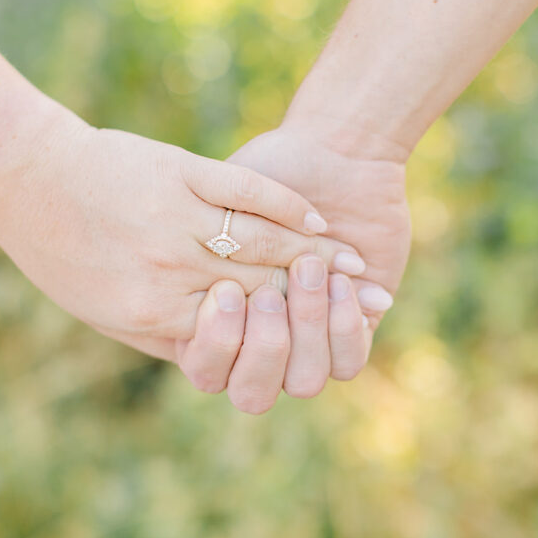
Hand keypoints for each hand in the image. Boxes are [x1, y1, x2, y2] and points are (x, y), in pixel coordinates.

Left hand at [0, 114, 364, 342]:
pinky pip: (245, 190)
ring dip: (317, 253)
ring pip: (264, 240)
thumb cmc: (62, 255)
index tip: (338, 332)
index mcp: (155, 313)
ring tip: (357, 262)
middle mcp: (172, 268)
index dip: (298, 331)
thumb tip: (228, 353)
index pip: (245, 327)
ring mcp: (178, 215)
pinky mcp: (181, 168)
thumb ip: (171, 333)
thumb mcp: (108, 313)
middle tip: (374, 298)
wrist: (25, 177)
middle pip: (266, 285)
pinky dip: (285, 204)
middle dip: (323, 297)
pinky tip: (315, 217)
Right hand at [158, 123, 409, 410]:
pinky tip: (343, 285)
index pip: (210, 362)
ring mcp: (310, 339)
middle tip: (268, 292)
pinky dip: (345, 330)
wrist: (336, 152)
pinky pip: (349, 360)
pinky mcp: (353, 328)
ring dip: (306, 332)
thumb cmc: (269, 169)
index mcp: (221, 319)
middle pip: (254, 385)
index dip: (218, 338)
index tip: (225, 294)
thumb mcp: (222, 197)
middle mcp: (264, 340)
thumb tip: (184, 306)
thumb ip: (199, 253)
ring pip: (304, 380)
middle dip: (264, 336)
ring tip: (310, 272)